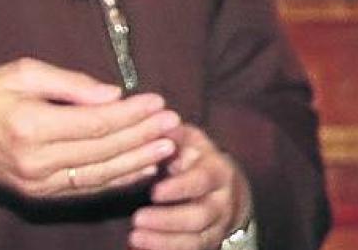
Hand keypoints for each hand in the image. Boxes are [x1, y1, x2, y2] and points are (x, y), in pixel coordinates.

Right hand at [0, 57, 178, 198]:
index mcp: (30, 126)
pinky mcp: (41, 193)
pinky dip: (120, 178)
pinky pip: (88, 188)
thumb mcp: (23, 72)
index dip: (131, 114)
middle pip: (103, 149)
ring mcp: (38, 182)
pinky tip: (144, 166)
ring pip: (100, 174)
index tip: (158, 100)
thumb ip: (70, 83)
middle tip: (174, 121)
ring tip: (170, 145)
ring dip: (139, 160)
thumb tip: (113, 93)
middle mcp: (35, 160)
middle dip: (143, 135)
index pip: (94, 123)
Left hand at [129, 124, 252, 249]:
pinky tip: (143, 248)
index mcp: (217, 171)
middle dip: (168, 220)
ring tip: (133, 237)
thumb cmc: (196, 159)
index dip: (180, 188)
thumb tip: (160, 120)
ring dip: (164, 241)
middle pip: (200, 216)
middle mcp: (222, 201)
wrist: (223, 187)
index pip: (203, 181)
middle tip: (136, 220)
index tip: (154, 192)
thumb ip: (174, 135)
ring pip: (196, 240)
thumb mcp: (190, 141)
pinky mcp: (208, 242)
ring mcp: (216, 225)